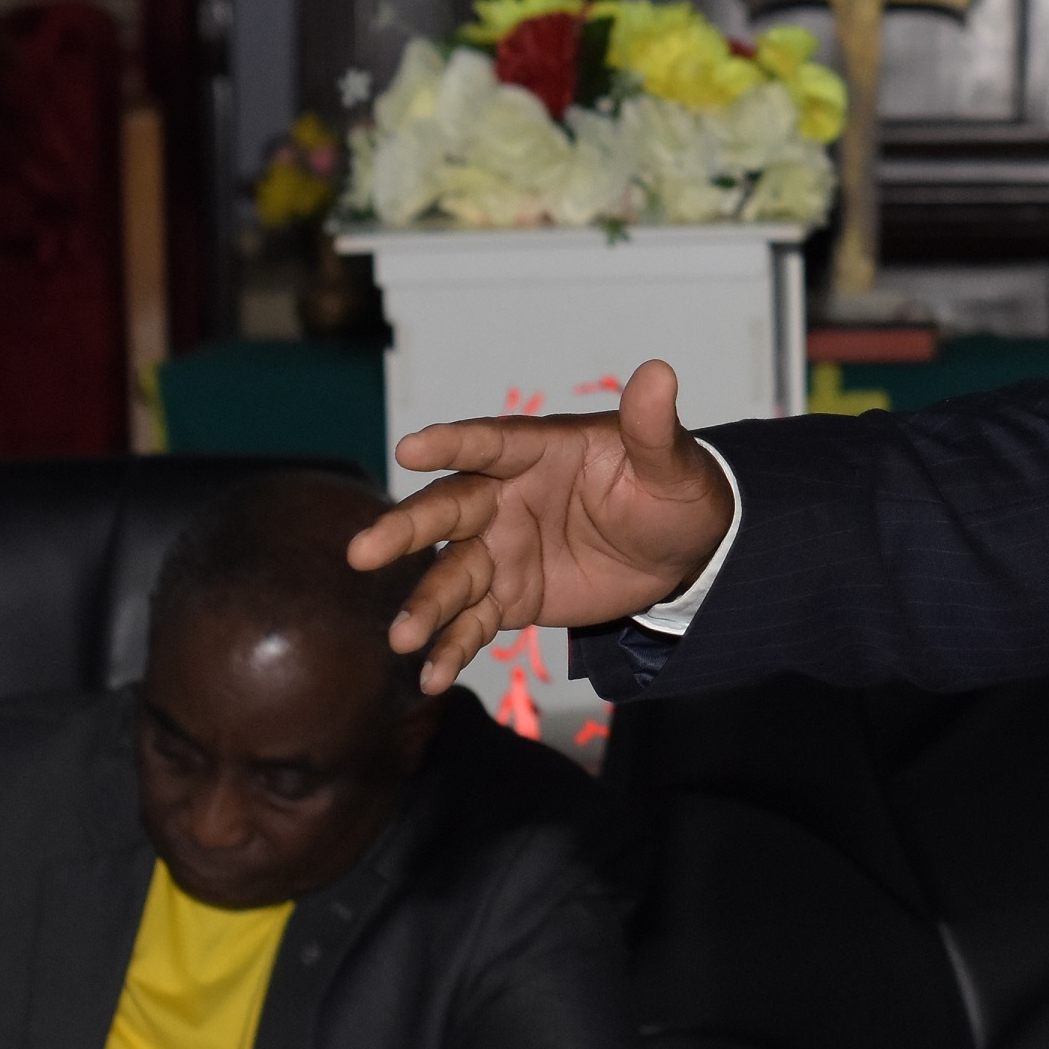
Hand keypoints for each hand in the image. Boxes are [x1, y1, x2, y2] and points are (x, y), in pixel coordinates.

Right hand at [346, 357, 736, 692]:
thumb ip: (653, 426)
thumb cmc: (672, 491)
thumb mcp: (670, 463)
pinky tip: (431, 677)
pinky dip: (451, 648)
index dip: (452, 445)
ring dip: (425, 604)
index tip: (411, 449)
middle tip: (365, 552)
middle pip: (448, 509)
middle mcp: (506, 497)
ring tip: (401, 637)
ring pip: (452, 574)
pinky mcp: (508, 596)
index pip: (489, 444)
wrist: (683, 551)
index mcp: (539, 452)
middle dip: (407, 530)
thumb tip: (659, 372)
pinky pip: (472, 623)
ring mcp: (502, 549)